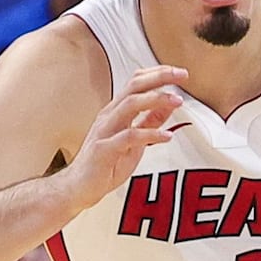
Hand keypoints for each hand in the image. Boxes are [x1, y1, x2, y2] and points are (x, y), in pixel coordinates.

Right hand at [61, 65, 187, 210]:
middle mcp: (109, 116)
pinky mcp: (104, 150)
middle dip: (159, 77)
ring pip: (129, 105)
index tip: (179, 72)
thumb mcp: (135, 139)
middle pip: (134, 87)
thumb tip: (170, 104)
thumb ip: (150, 121)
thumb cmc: (105, 163)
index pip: (136, 82)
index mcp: (116, 111)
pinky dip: (150, 134)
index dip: (158, 73)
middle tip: (182, 74)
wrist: (78, 188)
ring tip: (178, 101)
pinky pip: (129, 137)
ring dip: (156, 99)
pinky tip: (167, 136)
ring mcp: (105, 131)